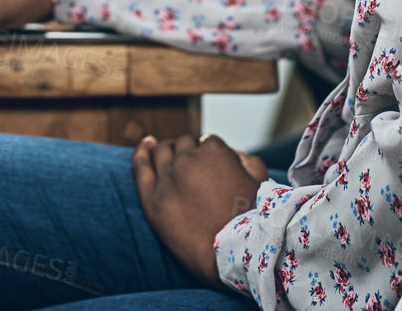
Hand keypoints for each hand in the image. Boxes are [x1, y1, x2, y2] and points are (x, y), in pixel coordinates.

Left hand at [132, 134, 267, 287]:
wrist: (236, 257)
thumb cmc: (254, 220)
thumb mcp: (260, 182)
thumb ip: (247, 160)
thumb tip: (233, 153)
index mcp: (213, 150)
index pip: (207, 143)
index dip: (211, 156)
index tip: (213, 170)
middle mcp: (187, 159)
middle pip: (184, 145)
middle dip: (190, 154)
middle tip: (195, 171)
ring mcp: (167, 178)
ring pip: (163, 152)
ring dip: (169, 151)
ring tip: (170, 156)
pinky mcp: (152, 200)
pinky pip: (141, 167)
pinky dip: (142, 153)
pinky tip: (146, 145)